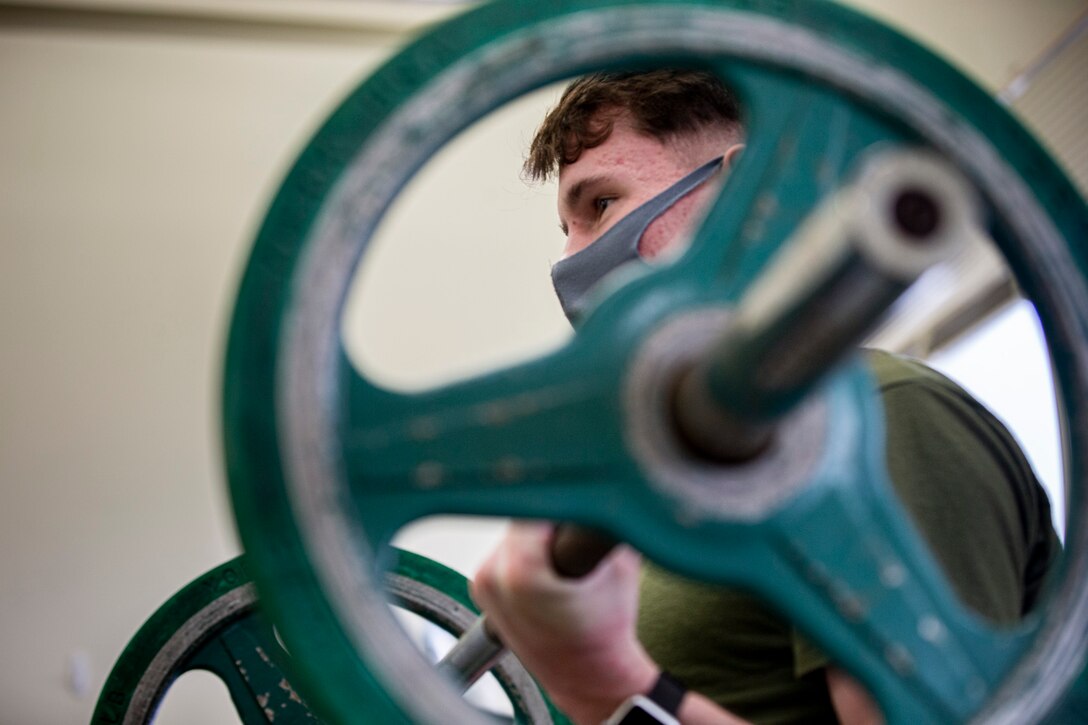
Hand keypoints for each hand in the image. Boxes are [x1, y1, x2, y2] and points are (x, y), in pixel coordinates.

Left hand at [471, 521, 657, 723]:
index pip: (539, 503)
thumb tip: (605, 487)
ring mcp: (483, 585)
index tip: (580, 509)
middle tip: (573, 539)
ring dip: (535, 537)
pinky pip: (502, 552)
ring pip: (512, 534)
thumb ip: (605, 519)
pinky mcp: (481, 590)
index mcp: (520, 568)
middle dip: (549, 522)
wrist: (591, 674)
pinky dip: (522, 555)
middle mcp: (492, 576)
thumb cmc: (607, 626)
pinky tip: (546, 573)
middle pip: (522, 518)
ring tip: (561, 560)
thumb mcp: (618, 562)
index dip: (565, 502)